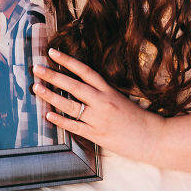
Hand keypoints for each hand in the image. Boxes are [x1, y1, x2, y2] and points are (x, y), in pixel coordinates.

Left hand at [33, 48, 163, 163]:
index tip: (53, 53)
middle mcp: (103, 101)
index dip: (68, 61)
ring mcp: (99, 119)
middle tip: (37, 68)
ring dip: (51, 96)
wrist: (153, 138)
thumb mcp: (120, 99)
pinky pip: (74, 126)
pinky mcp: (97, 135)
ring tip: (37, 88)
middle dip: (53, 75)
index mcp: (109, 90)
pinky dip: (60, 121)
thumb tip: (81, 88)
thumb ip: (102, 94)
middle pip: (73, 85)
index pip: (85, 71)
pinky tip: (48, 115)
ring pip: (70, 105)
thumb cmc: (137, 119)